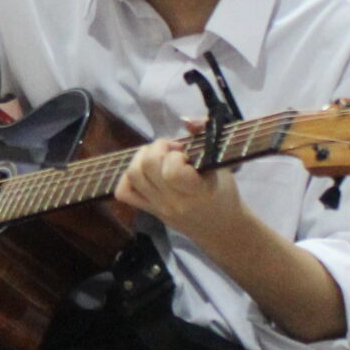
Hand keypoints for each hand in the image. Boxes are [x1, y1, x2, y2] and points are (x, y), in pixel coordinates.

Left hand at [115, 134, 249, 249]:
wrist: (222, 229)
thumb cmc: (224, 193)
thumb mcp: (223, 164)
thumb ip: (207, 137)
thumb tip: (187, 121)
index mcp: (197, 192)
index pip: (172, 171)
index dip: (174, 155)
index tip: (185, 153)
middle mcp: (174, 202)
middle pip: (146, 167)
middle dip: (156, 149)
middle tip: (170, 150)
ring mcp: (159, 208)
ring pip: (132, 176)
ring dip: (141, 158)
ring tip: (157, 156)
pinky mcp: (149, 211)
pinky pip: (125, 193)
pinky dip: (129, 177)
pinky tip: (145, 172)